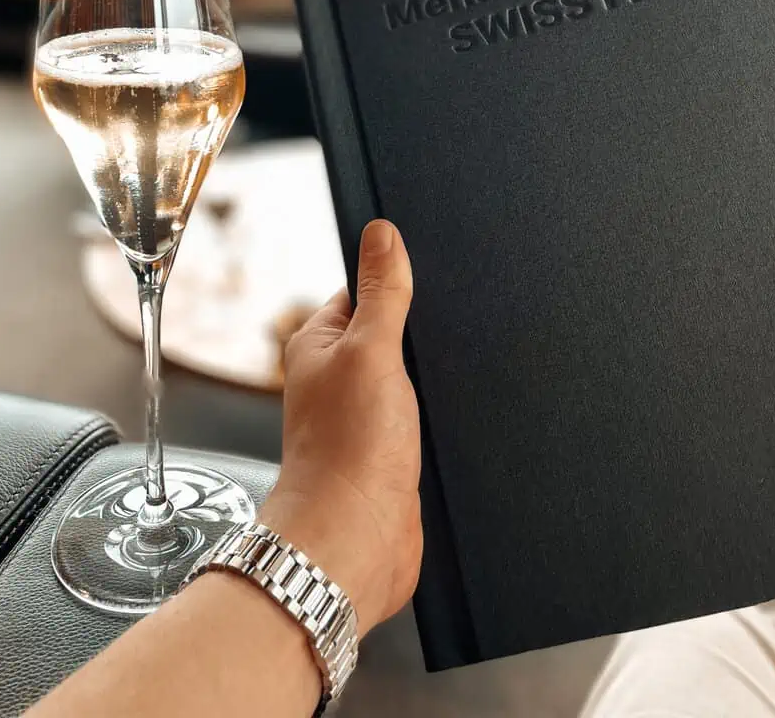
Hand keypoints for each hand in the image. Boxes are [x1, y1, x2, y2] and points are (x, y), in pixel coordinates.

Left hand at [260, 220, 421, 633]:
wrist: (356, 541)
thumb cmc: (347, 452)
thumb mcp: (371, 350)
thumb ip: (382, 292)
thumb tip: (381, 232)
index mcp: (319, 342)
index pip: (362, 289)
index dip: (396, 280)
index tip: (429, 274)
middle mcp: (338, 376)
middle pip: (390, 331)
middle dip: (421, 331)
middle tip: (449, 329)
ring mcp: (364, 414)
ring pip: (409, 375)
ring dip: (431, 376)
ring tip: (450, 374)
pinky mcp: (391, 449)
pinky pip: (420, 412)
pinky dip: (437, 409)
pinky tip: (455, 410)